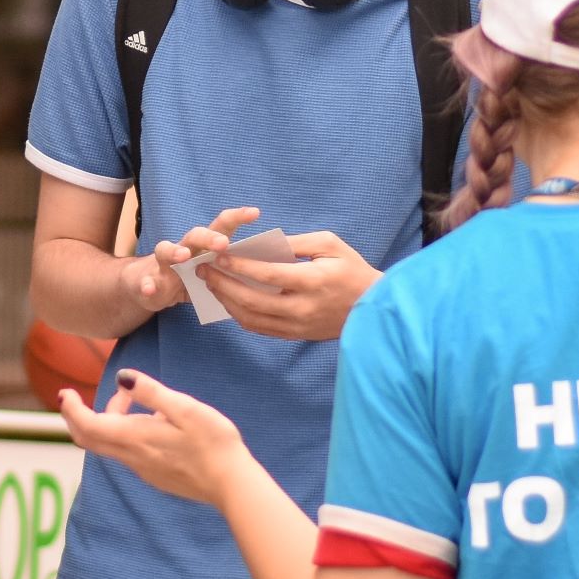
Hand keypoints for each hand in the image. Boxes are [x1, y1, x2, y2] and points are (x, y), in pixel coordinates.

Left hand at [59, 368, 245, 506]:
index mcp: (136, 437)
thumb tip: (120, 378)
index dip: (71, 409)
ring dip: (107, 420)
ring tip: (129, 399)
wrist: (231, 484)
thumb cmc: (212, 441)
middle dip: (78, 417)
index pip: (89, 426)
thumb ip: (150, 392)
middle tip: (74, 397)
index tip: (63, 393)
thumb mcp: (184, 407)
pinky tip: (149, 421)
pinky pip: (126, 452)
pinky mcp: (155, 475)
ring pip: (109, 444)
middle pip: (90, 439)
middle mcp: (133, 457)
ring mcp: (143, 469)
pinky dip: (122, 433)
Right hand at [117, 206, 259, 314]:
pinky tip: (150, 289)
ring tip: (183, 257)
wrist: (147, 288)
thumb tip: (268, 277)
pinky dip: (147, 285)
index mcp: (203, 247)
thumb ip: (230, 272)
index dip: (237, 217)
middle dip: (209, 237)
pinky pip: (145, 282)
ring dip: (174, 251)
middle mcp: (183, 249)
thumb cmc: (187, 278)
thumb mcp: (210, 274)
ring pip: (165, 250)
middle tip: (223, 243)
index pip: (221, 226)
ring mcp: (162, 264)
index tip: (255, 212)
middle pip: (195, 235)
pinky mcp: (147, 281)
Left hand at [200, 230, 380, 339]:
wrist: (374, 309)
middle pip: (251, 299)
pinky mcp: (296, 336)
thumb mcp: (329, 244)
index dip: (239, 264)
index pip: (267, 274)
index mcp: (312, 281)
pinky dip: (240, 315)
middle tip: (204, 268)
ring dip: (226, 301)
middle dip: (222, 283)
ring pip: (251, 318)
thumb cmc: (352, 269)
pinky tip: (229, 300)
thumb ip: (295, 242)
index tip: (219, 254)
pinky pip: (260, 328)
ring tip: (211, 283)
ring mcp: (298, 326)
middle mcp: (302, 308)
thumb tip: (263, 244)